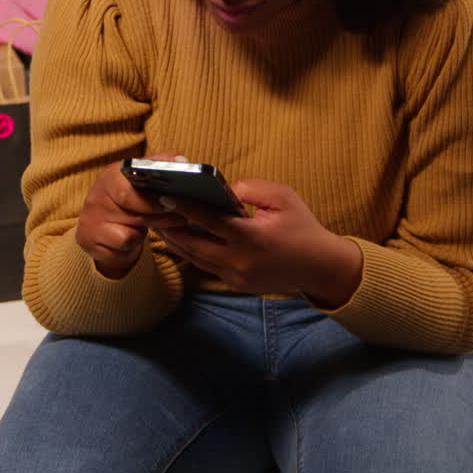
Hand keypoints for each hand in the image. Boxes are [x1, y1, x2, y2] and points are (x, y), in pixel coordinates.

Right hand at [75, 158, 185, 279]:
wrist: (103, 223)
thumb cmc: (128, 197)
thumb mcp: (142, 177)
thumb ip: (162, 165)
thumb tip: (181, 160)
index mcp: (110, 176)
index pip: (128, 190)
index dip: (152, 200)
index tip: (171, 203)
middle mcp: (96, 197)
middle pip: (133, 213)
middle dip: (159, 216)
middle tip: (179, 217)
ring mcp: (90, 221)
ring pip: (128, 234)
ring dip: (146, 232)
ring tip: (157, 225)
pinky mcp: (88, 240)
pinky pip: (120, 247)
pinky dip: (132, 245)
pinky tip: (136, 237)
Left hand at [153, 177, 362, 306]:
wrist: (320, 267)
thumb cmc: (302, 226)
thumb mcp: (283, 197)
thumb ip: (251, 189)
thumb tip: (224, 189)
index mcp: (252, 238)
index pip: (210, 221)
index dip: (185, 208)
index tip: (165, 196)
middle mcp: (240, 261)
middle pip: (193, 246)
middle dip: (170, 229)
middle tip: (151, 212)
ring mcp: (237, 277)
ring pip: (196, 260)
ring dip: (177, 243)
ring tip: (161, 224)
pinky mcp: (237, 284)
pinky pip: (208, 267)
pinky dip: (194, 252)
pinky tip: (184, 238)